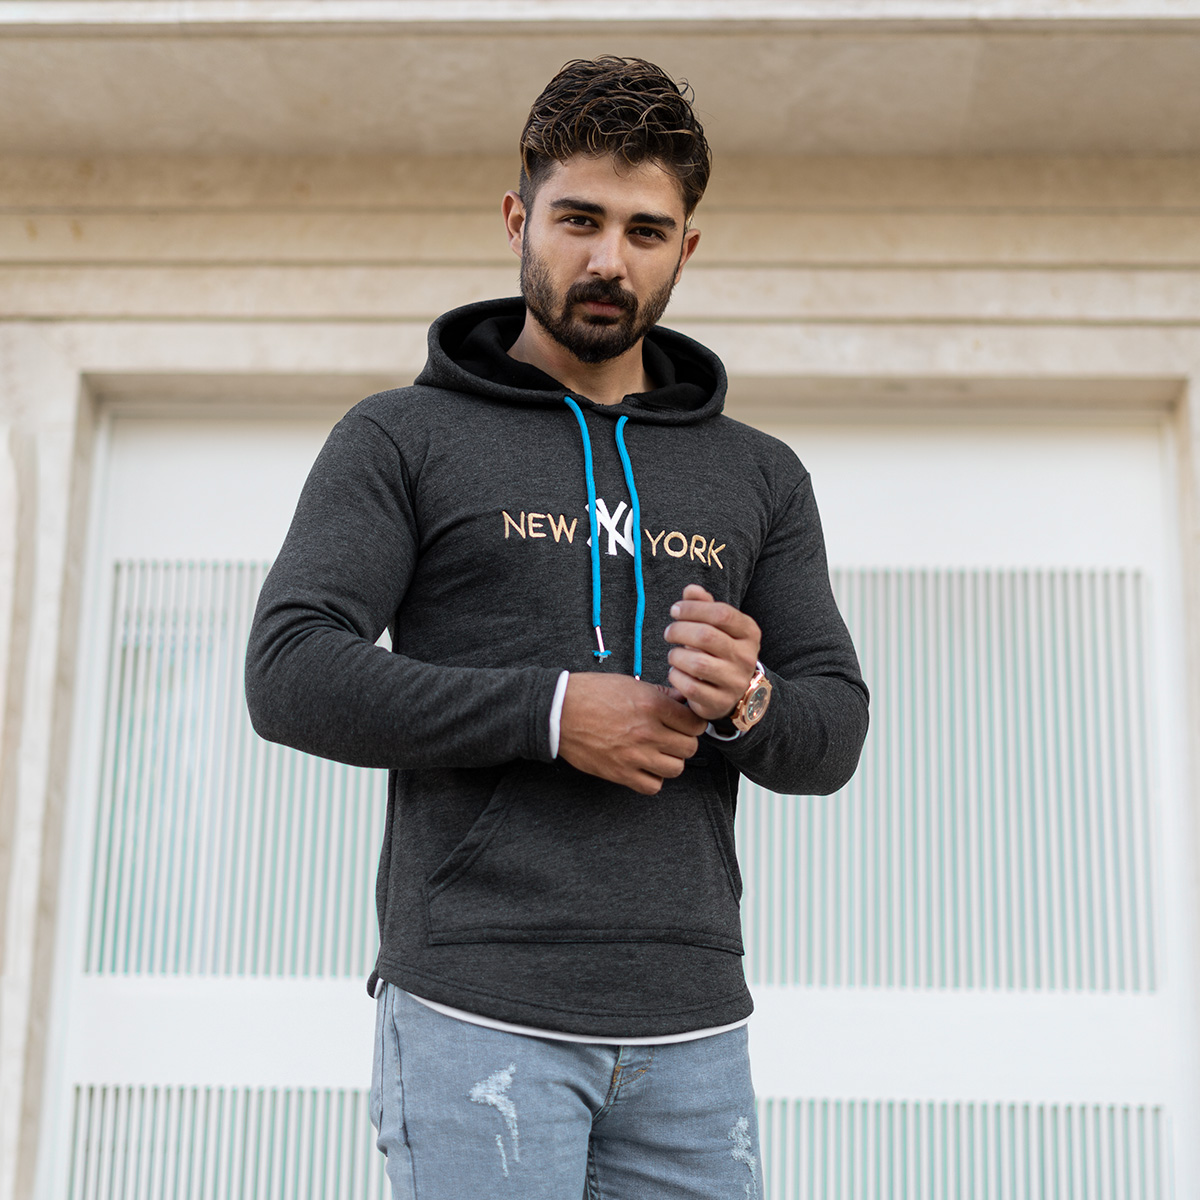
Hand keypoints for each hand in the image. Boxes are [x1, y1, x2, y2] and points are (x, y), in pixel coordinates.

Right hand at [558, 673, 706, 794]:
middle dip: (684, 741)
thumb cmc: (591, 694)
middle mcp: (647, 732)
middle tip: (672, 736)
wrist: (559, 712)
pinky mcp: (621, 773)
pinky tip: (645, 766)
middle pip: (689, 747)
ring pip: (676, 769)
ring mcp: (635, 756)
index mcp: (652, 705)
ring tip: (658, 752)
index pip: (694, 723)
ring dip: (670, 761)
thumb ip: (660, 694)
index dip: (693, 722)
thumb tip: (681, 702)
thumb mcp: (630, 684)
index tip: (686, 723)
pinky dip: (653, 779)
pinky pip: (653, 786)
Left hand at [663, 584, 761, 720]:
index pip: (722, 613)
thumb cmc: (721, 650)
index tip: (675, 610)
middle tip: (669, 632)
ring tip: (673, 654)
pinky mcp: (720, 703)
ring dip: (676, 655)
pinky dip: (676, 677)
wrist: (735, 692)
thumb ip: (704, 605)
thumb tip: (691, 589)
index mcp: (749, 633)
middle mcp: (746, 657)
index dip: (693, 608)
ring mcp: (735, 682)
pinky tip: (676, 672)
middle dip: (679, 630)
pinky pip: (690, 687)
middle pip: (706, 636)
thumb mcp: (718, 626)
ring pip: (697, 664)